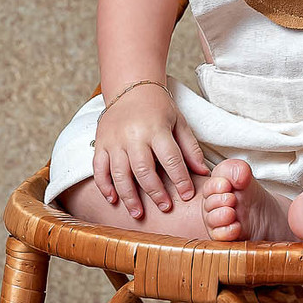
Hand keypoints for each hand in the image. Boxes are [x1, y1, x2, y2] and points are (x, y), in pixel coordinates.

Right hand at [93, 84, 209, 220]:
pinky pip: (99, 168)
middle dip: (155, 192)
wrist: (131, 88)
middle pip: (143, 169)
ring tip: (138, 214)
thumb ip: (190, 148)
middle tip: (165, 208)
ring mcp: (114, 140)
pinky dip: (104, 186)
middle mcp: (133, 135)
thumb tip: (203, 173)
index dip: (180, 179)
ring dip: (129, 196)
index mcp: (156, 128)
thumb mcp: (179, 122)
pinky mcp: (100, 143)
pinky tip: (113, 200)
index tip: (186, 195)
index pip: (170, 158)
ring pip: (119, 173)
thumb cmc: (159, 108)